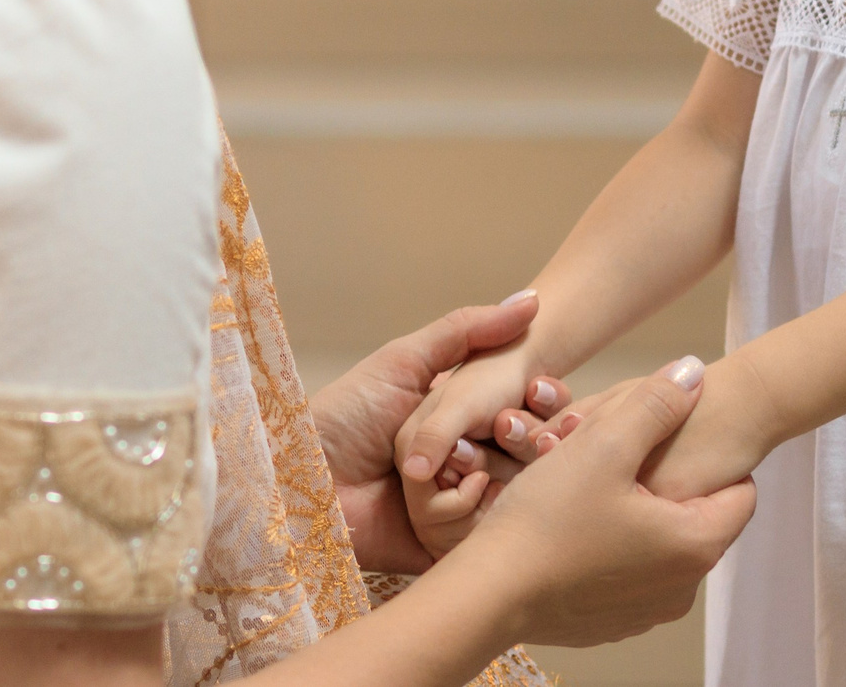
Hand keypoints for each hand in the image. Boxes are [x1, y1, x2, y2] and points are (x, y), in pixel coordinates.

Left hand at [307, 292, 566, 574]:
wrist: (303, 478)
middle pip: (527, 455)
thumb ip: (467, 331)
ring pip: (512, 492)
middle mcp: (467, 464)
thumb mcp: (406, 361)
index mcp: (463, 421)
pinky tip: (450, 491)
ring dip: (489, 470)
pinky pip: (483, 534)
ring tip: (458, 460)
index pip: (524, 415)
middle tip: (498, 426)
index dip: (542, 404)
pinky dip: (469, 509)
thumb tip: (533, 298)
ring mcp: (458, 508)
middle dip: (519, 436)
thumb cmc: (346, 414)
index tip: (540, 389)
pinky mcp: (445, 546)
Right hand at [441, 357, 756, 648]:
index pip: (741, 491)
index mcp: (695, 545)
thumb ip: (656, 404)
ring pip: (657, 542)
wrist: (486, 594)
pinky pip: (626, 571)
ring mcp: (646, 611)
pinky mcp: (611, 624)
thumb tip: (693, 373)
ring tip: (585, 483)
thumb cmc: (545, 521)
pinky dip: (609, 544)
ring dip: (633, 510)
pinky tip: (570, 523)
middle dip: (662, 478)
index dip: (709, 454)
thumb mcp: (603, 445)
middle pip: (695, 514)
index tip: (667, 437)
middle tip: (612, 452)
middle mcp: (682, 588)